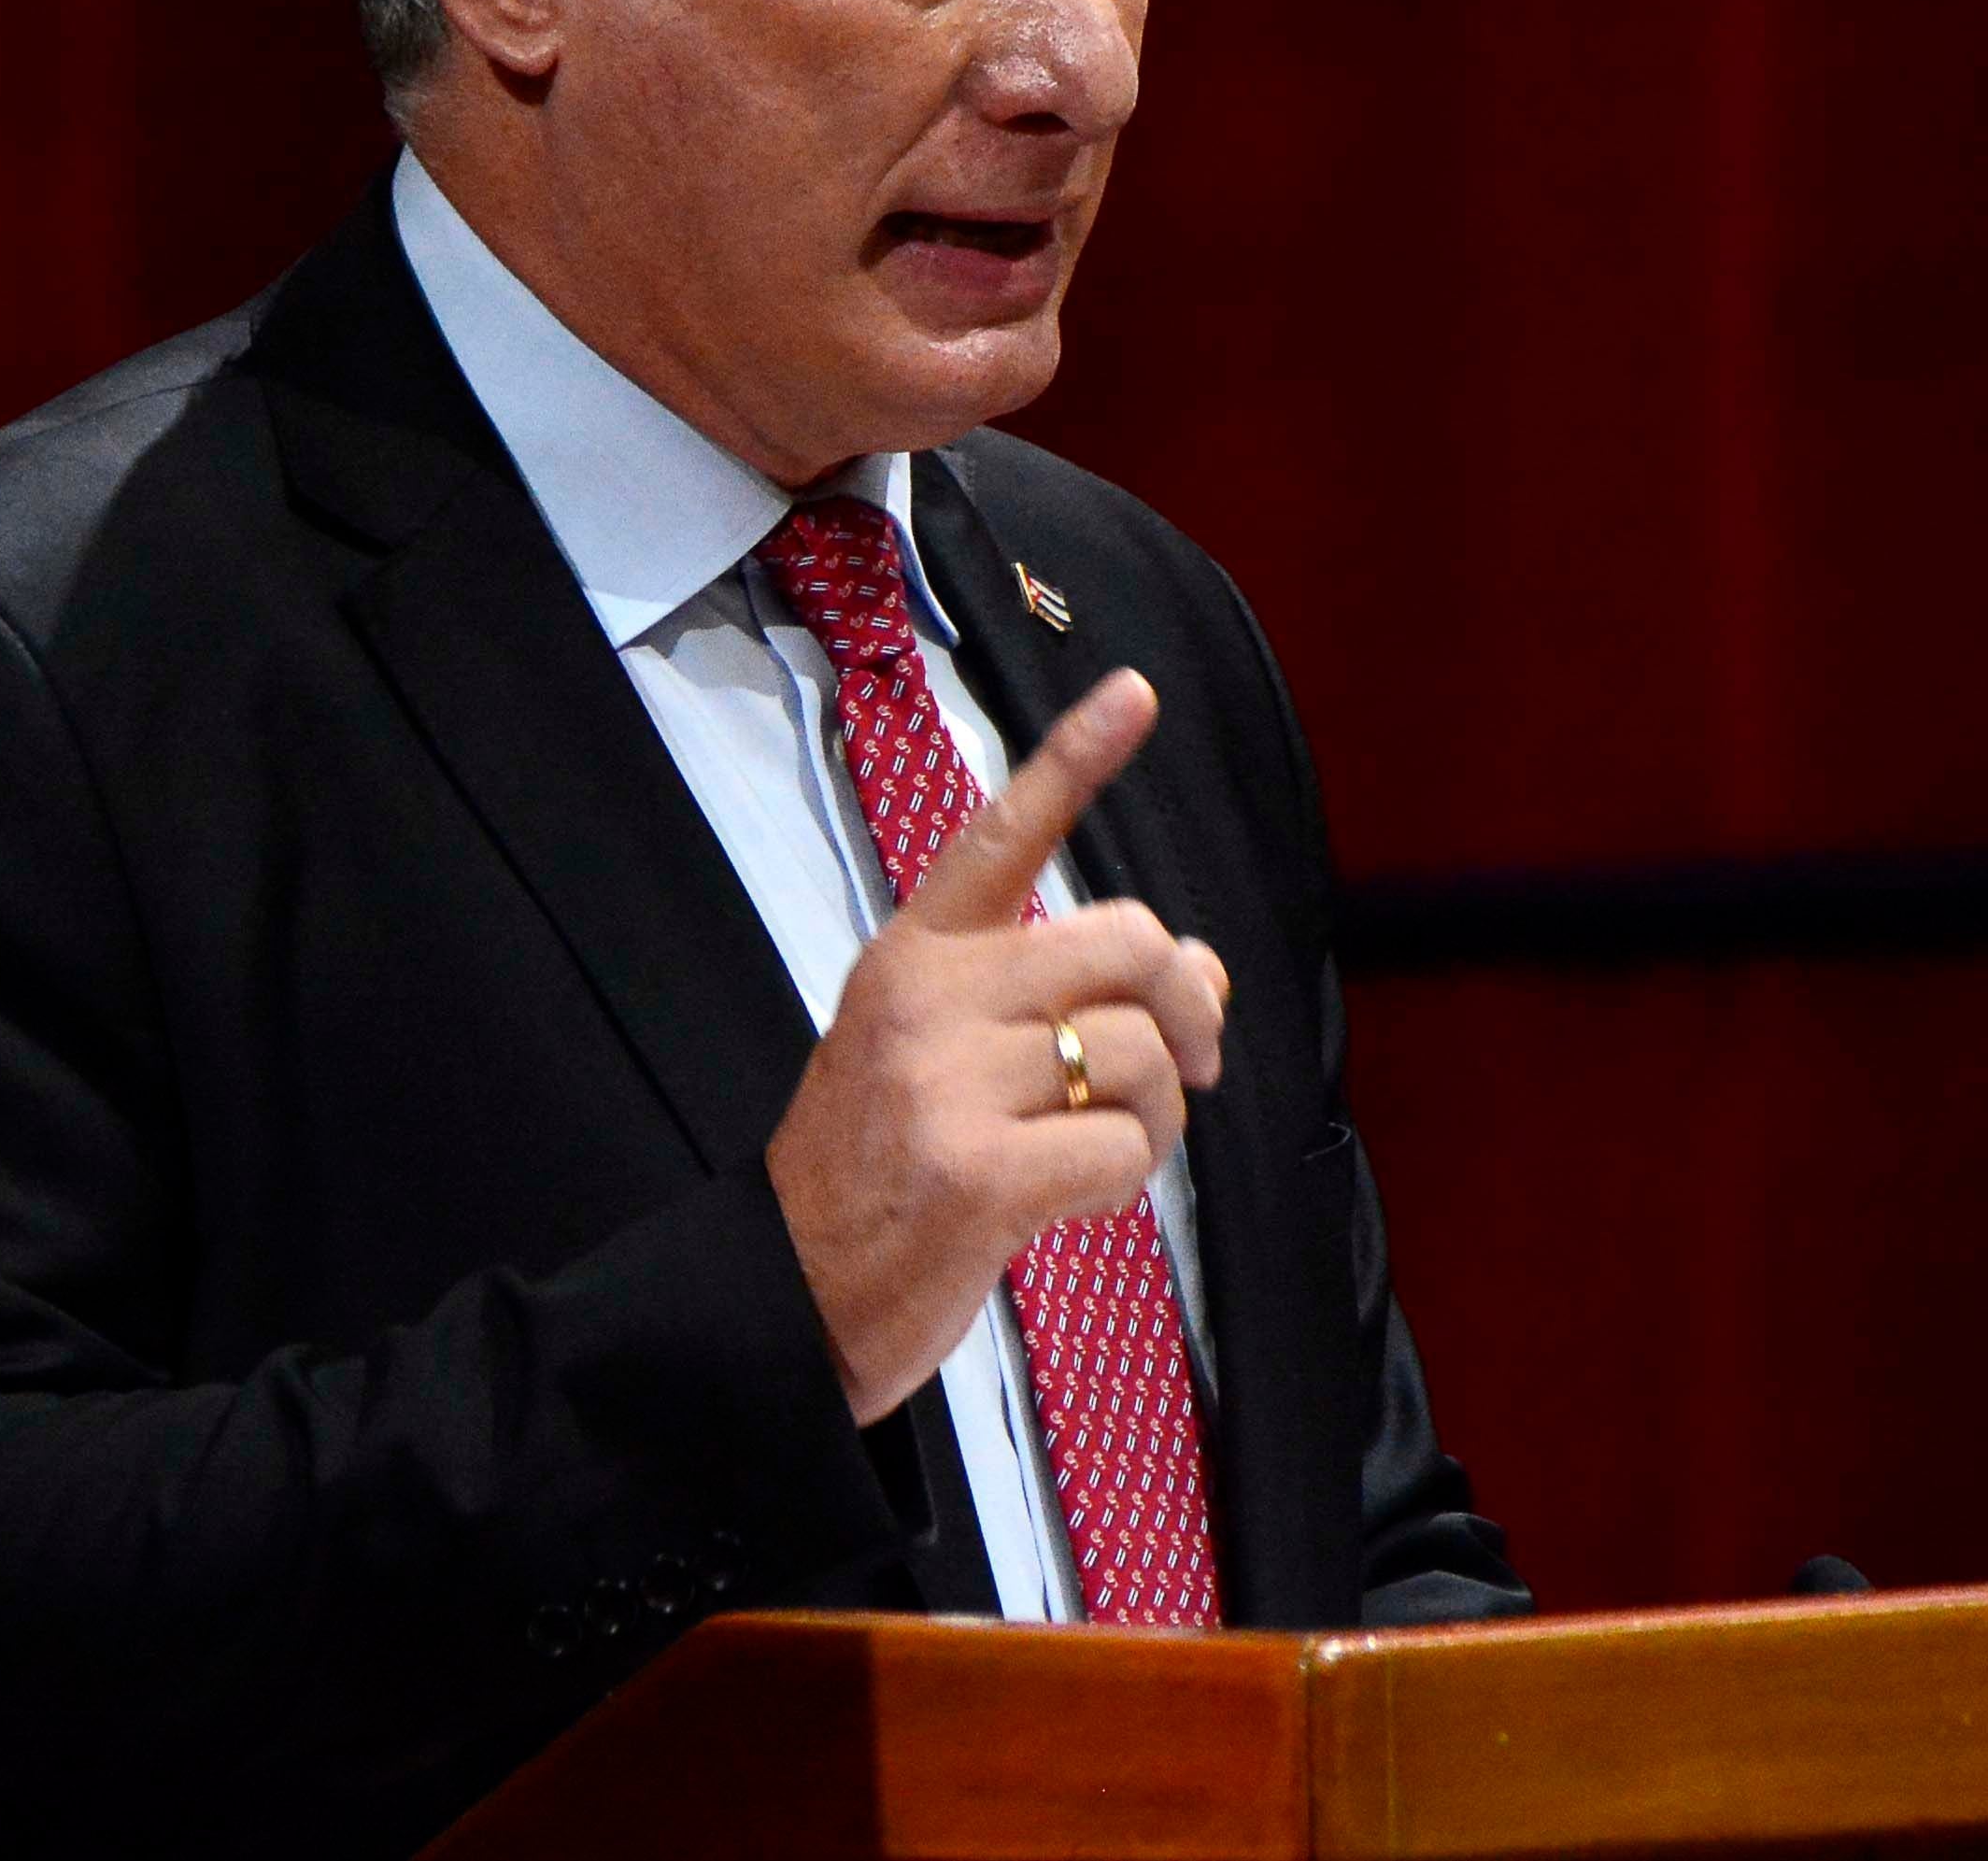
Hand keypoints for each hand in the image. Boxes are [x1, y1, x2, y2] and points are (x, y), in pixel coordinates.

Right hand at [763, 668, 1231, 1425]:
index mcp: (909, 957)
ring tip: (1099, 1146)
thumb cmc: (878, 1172)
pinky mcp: (980, 1175)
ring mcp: (947, 1085)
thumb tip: (1202, 968)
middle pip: (1125, 942)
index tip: (1137, 692)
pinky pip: (1125, 1148)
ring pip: (1138, 1053)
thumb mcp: (941, 1057)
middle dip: (1185, 1007)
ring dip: (1157, 1112)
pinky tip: (1068, 1199)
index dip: (1076, 759)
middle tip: (1190, 1062)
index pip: (1001, 835)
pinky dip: (1124, 1179)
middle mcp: (925, 1001)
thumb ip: (1053, 1000)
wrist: (784, 1294)